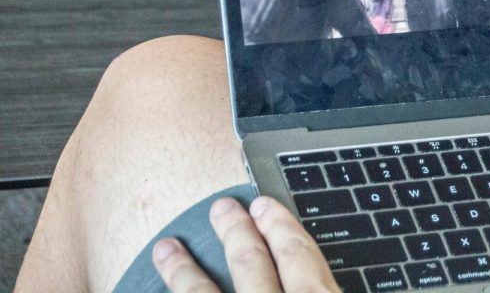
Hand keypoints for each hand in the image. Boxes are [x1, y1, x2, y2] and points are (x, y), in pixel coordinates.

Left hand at [152, 196, 338, 292]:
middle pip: (252, 266)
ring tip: (166, 249)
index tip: (265, 205)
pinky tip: (159, 290)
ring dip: (182, 271)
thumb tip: (330, 280)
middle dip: (236, 232)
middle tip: (221, 208)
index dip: (281, 228)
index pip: (299, 259)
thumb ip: (328, 289)